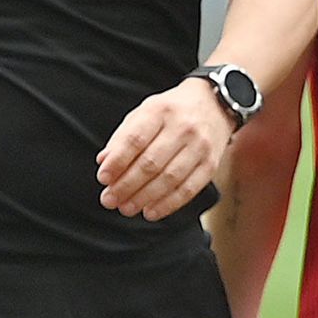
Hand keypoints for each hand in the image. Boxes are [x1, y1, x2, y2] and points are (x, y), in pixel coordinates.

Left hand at [96, 80, 233, 218]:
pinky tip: (151, 212)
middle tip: (109, 199)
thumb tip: (104, 162)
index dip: (117, 161)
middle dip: (127, 185)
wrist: (214, 105)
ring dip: (145, 198)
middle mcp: (182, 128)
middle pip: (151, 163)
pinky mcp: (211, 164)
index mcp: (160, 111)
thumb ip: (124, 136)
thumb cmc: (171, 112)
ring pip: (169, 178)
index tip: (103, 178)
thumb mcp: (145, 112)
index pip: (135, 139)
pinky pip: (189, 189)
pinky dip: (168, 204)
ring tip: (126, 208)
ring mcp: (200, 147)